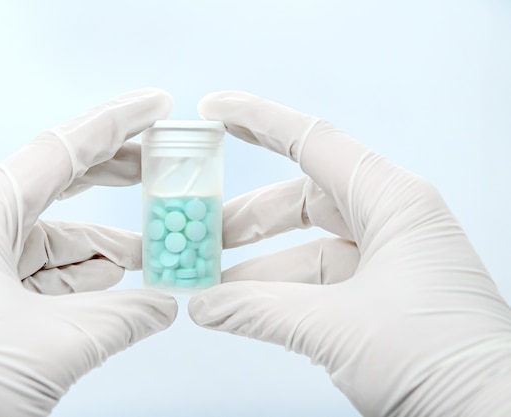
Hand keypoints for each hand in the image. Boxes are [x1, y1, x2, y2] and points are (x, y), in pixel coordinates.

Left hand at [0, 89, 177, 415]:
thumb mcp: (56, 342)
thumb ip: (124, 315)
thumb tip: (166, 304)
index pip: (62, 151)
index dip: (117, 124)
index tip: (156, 106)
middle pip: (60, 185)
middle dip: (116, 178)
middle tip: (162, 167)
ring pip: (57, 240)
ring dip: (107, 246)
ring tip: (155, 250)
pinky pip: (46, 277)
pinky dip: (85, 280)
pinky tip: (118, 283)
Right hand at [189, 91, 510, 415]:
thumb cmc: (441, 361)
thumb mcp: (336, 327)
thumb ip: (260, 310)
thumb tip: (203, 306)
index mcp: (393, 201)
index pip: (314, 142)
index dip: (258, 121)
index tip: (213, 111)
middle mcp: (392, 221)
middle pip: (302, 199)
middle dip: (247, 217)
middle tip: (197, 228)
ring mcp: (387, 260)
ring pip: (307, 245)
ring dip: (257, 264)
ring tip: (210, 284)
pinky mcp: (382, 297)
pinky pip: (319, 281)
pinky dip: (279, 292)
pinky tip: (242, 307)